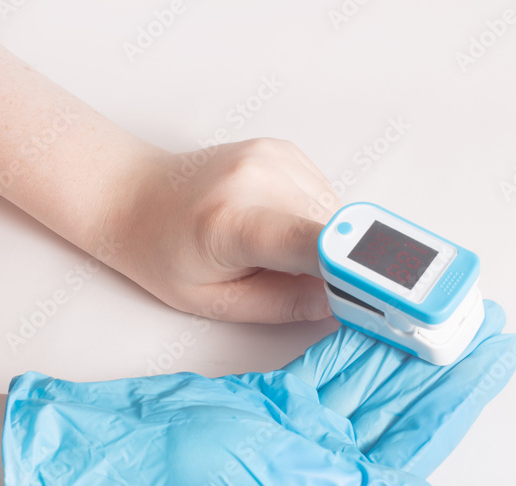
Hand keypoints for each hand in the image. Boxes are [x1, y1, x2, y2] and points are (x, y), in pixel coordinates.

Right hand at [1, 302, 515, 485]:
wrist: (125, 454)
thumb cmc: (196, 485)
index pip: (416, 438)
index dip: (458, 397)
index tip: (494, 355)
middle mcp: (328, 462)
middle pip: (400, 404)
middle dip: (442, 364)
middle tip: (482, 320)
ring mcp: (300, 428)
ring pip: (366, 380)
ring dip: (402, 346)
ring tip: (439, 312)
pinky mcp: (273, 399)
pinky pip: (326, 365)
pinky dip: (353, 341)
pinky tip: (379, 319)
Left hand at [88, 138, 338, 322]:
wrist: (134, 195)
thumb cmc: (162, 252)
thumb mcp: (214, 302)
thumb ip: (281, 306)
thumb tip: (340, 304)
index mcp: (231, 221)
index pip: (312, 242)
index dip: (353, 265)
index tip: (381, 288)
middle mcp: (257, 177)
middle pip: (335, 231)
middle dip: (335, 264)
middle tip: (301, 285)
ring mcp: (273, 156)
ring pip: (335, 213)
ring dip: (322, 240)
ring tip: (270, 249)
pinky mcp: (283, 149)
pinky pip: (323, 195)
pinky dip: (312, 218)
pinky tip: (274, 224)